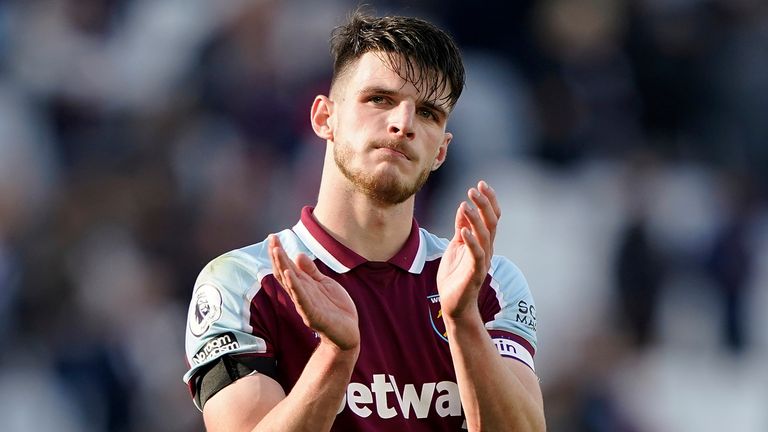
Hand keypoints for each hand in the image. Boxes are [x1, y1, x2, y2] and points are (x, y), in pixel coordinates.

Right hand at [268, 235, 359, 351]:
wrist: (348, 333)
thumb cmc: (335, 309)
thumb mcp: (325, 284)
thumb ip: (311, 271)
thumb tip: (298, 254)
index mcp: (304, 286)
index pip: (288, 267)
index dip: (280, 253)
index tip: (273, 237)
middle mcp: (301, 294)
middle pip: (285, 273)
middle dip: (278, 256)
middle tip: (271, 239)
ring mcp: (305, 305)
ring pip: (291, 284)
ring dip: (283, 267)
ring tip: (276, 251)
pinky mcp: (313, 315)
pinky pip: (302, 300)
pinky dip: (295, 287)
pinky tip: (289, 275)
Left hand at [436, 181, 500, 320]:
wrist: (453, 304)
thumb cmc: (455, 276)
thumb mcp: (455, 247)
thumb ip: (461, 228)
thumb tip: (463, 207)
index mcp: (482, 242)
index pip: (491, 217)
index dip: (488, 201)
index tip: (481, 184)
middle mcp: (486, 249)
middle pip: (491, 223)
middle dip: (484, 204)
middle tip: (474, 189)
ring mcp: (482, 261)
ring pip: (484, 236)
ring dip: (476, 218)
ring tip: (466, 203)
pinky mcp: (475, 273)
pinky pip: (476, 255)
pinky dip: (471, 241)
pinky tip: (463, 229)